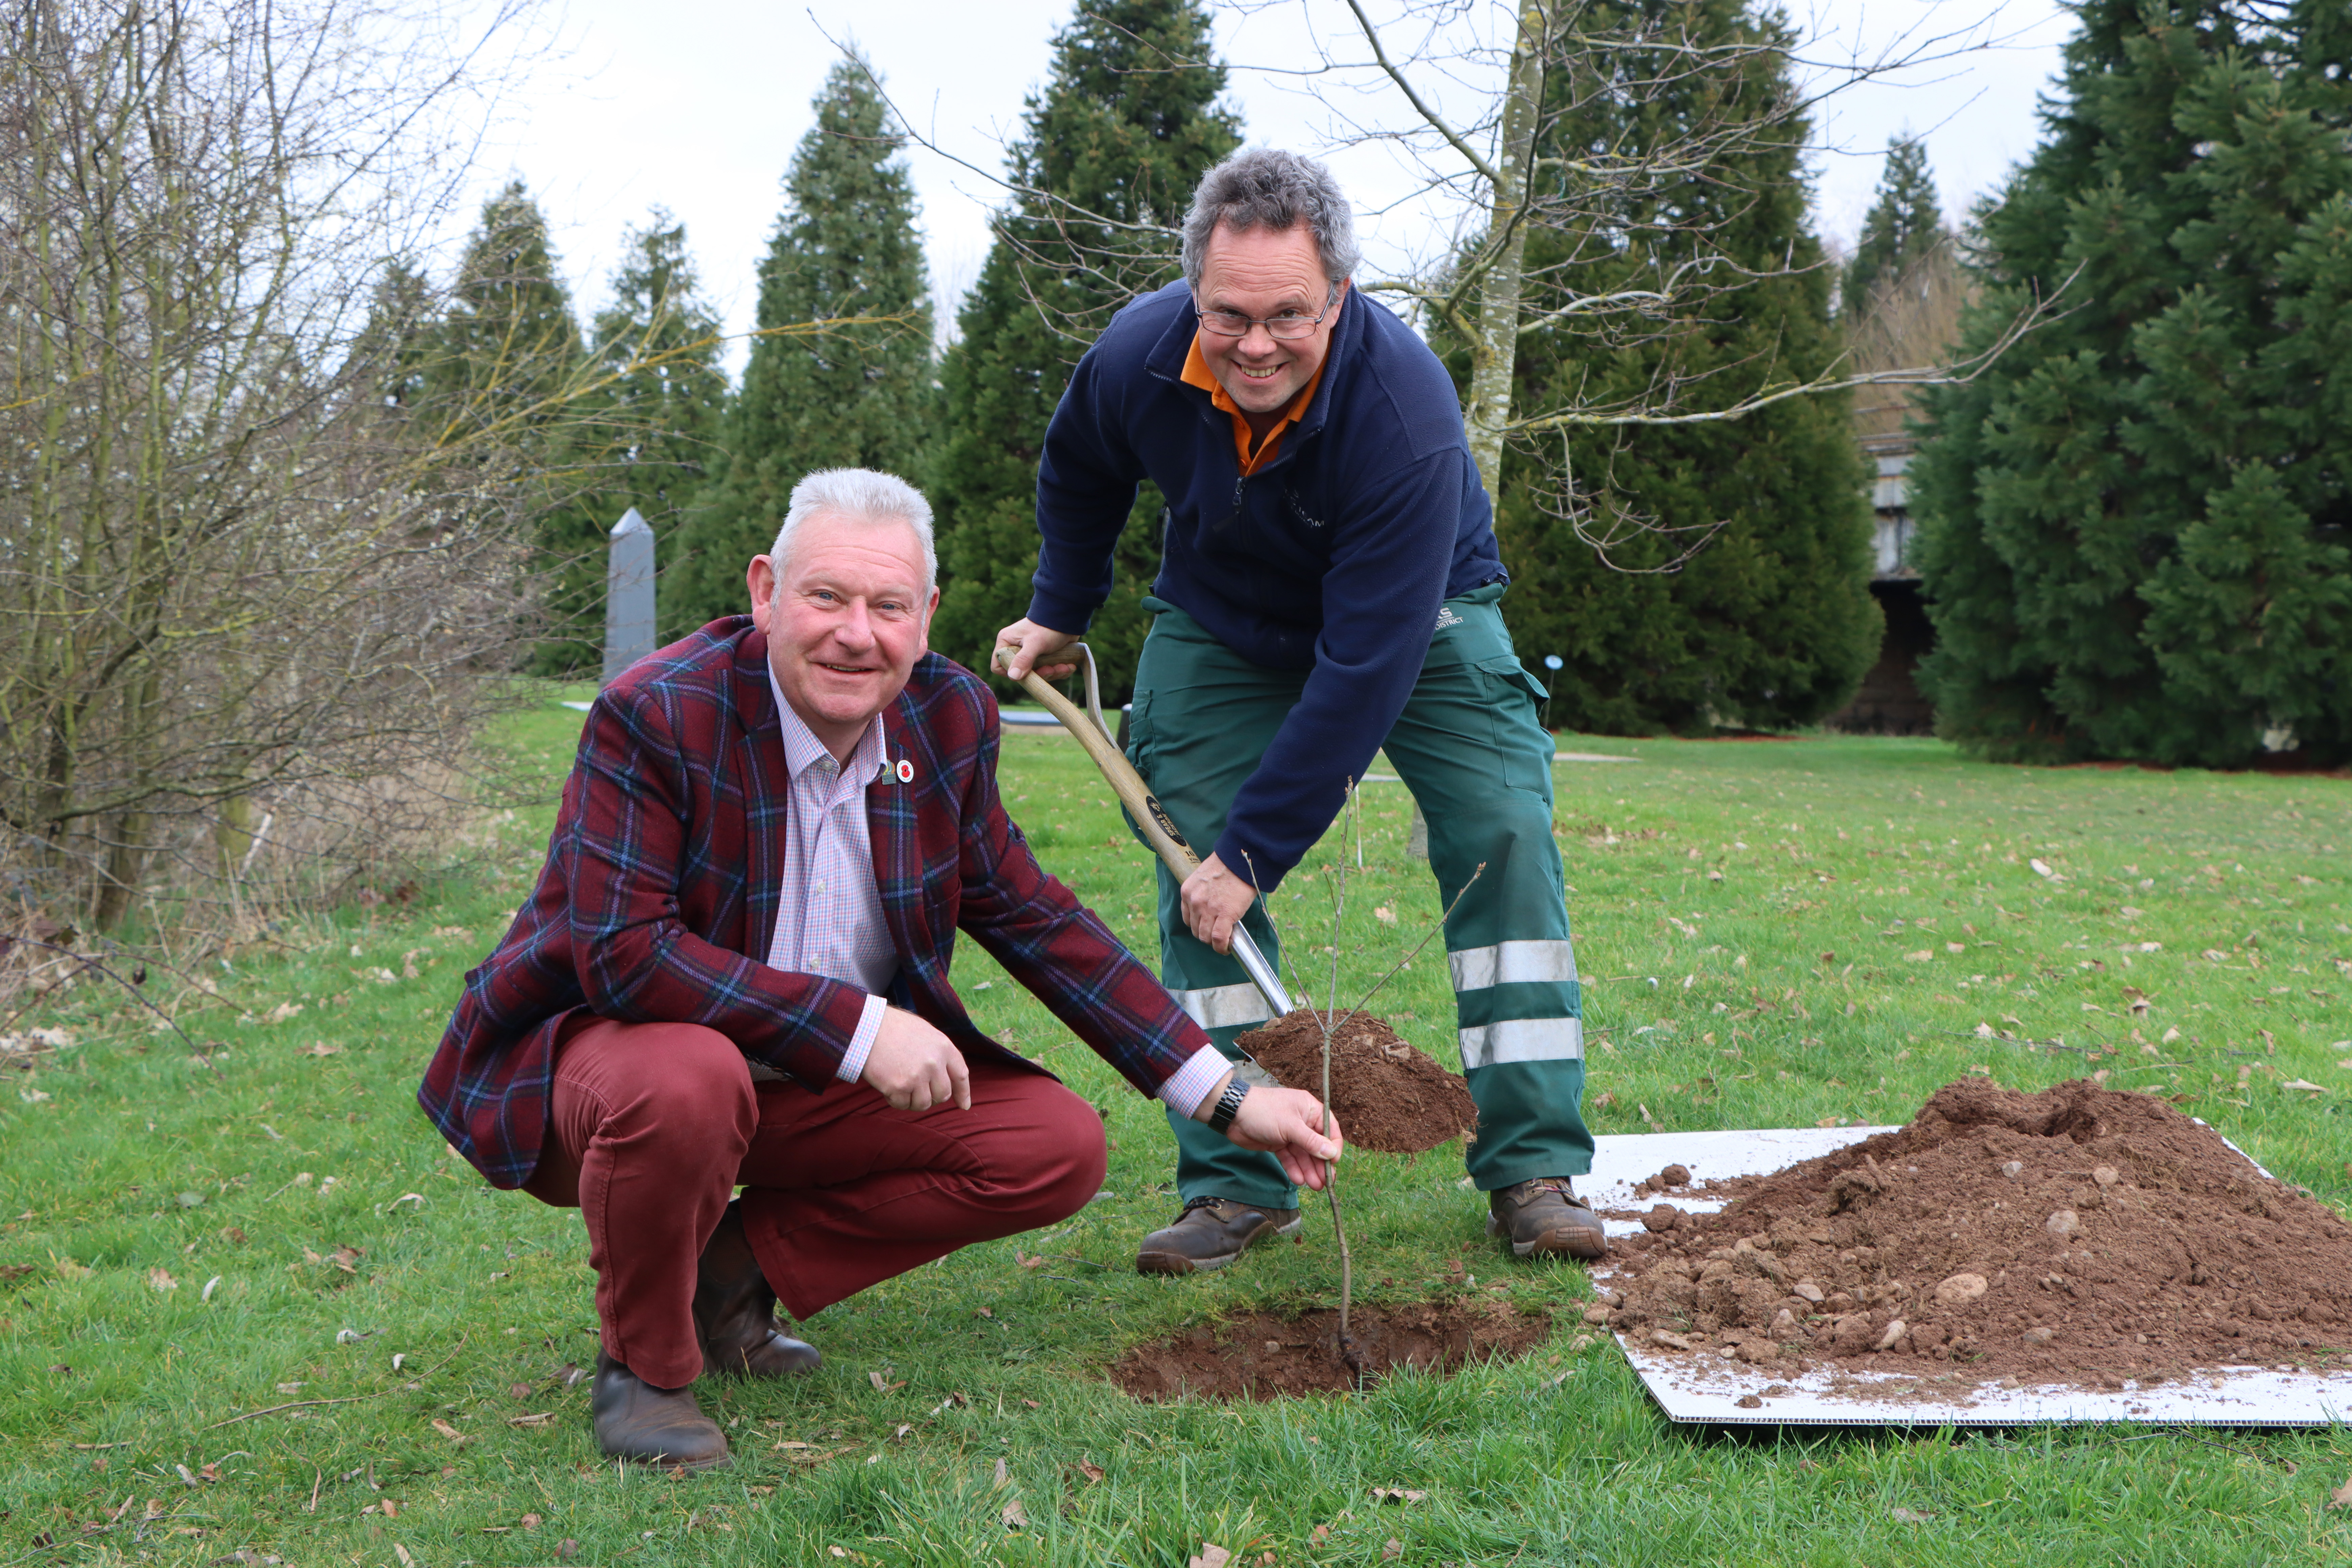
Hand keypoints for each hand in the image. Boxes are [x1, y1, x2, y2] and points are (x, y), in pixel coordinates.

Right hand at [861, 1008, 971, 1113]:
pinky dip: (895, 1100)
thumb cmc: (893, 1028)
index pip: (961, 1075)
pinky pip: (902, 1105)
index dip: (963, 1093)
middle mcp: (934, 1063)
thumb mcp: (924, 1032)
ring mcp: (917, 1076)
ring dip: (912, 1100)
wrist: (865, 1026)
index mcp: (943, 1047)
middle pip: (943, 1094)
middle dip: (932, 1097)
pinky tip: (888, 1086)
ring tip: (901, 1086)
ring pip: (923, 1104)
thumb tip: (944, 1075)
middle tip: (917, 1090)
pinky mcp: (898, 1087)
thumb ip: (937, 1052)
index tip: (963, 1105)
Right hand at [992, 619, 1079, 681]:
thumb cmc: (1048, 626)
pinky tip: (1069, 666)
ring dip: (1053, 673)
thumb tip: (1013, 677)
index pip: (998, 665)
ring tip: (1065, 667)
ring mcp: (1031, 654)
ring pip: (1038, 674)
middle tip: (1052, 669)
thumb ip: (1023, 660)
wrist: (1068, 617)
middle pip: (1021, 673)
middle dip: (1040, 674)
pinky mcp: (1044, 657)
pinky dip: (1059, 670)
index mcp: (1007, 642)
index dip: (1009, 673)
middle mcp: (1016, 648)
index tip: (1025, 673)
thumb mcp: (1035, 643)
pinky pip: (1049, 670)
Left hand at [1178, 852, 1258, 954]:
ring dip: (1214, 942)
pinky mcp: (1224, 914)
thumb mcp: (1204, 878)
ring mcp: (1208, 909)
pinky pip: (1219, 939)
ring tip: (1224, 941)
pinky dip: (1222, 947)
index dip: (1199, 925)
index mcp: (1187, 892)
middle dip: (1207, 935)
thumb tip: (1211, 908)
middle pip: (1196, 930)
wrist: (1240, 859)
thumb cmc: (1227, 865)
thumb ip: (1202, 894)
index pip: (1187, 919)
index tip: (1208, 926)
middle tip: (1219, 933)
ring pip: (1206, 937)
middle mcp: (1194, 902)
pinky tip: (1227, 948)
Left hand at [1194, 1073, 1342, 1190]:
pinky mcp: (1278, 1144)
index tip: (1333, 1163)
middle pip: (1317, 1146)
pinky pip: (1290, 1158)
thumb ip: (1311, 1142)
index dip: (1333, 1147)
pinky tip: (1299, 1180)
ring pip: (1303, 1154)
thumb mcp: (1291, 1126)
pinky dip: (1294, 1168)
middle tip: (1325, 1183)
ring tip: (1315, 1186)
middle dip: (1321, 1164)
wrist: (1234, 1114)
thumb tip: (1332, 1154)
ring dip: (1309, 1170)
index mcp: (1310, 1110)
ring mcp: (1290, 1133)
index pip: (1329, 1129)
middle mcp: (1302, 1121)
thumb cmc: (1264, 1112)